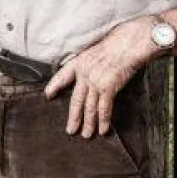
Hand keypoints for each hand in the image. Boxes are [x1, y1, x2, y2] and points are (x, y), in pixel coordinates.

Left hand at [44, 18, 151, 137]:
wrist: (128, 43)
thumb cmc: (117, 43)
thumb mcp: (96, 51)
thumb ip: (90, 64)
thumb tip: (90, 74)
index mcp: (79, 62)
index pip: (62, 76)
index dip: (54, 86)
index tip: (47, 95)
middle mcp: (84, 74)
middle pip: (76, 100)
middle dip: (73, 117)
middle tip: (70, 130)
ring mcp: (95, 82)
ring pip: (89, 108)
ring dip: (88, 123)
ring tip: (86, 135)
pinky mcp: (108, 87)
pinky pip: (104, 108)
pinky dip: (103, 121)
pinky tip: (103, 130)